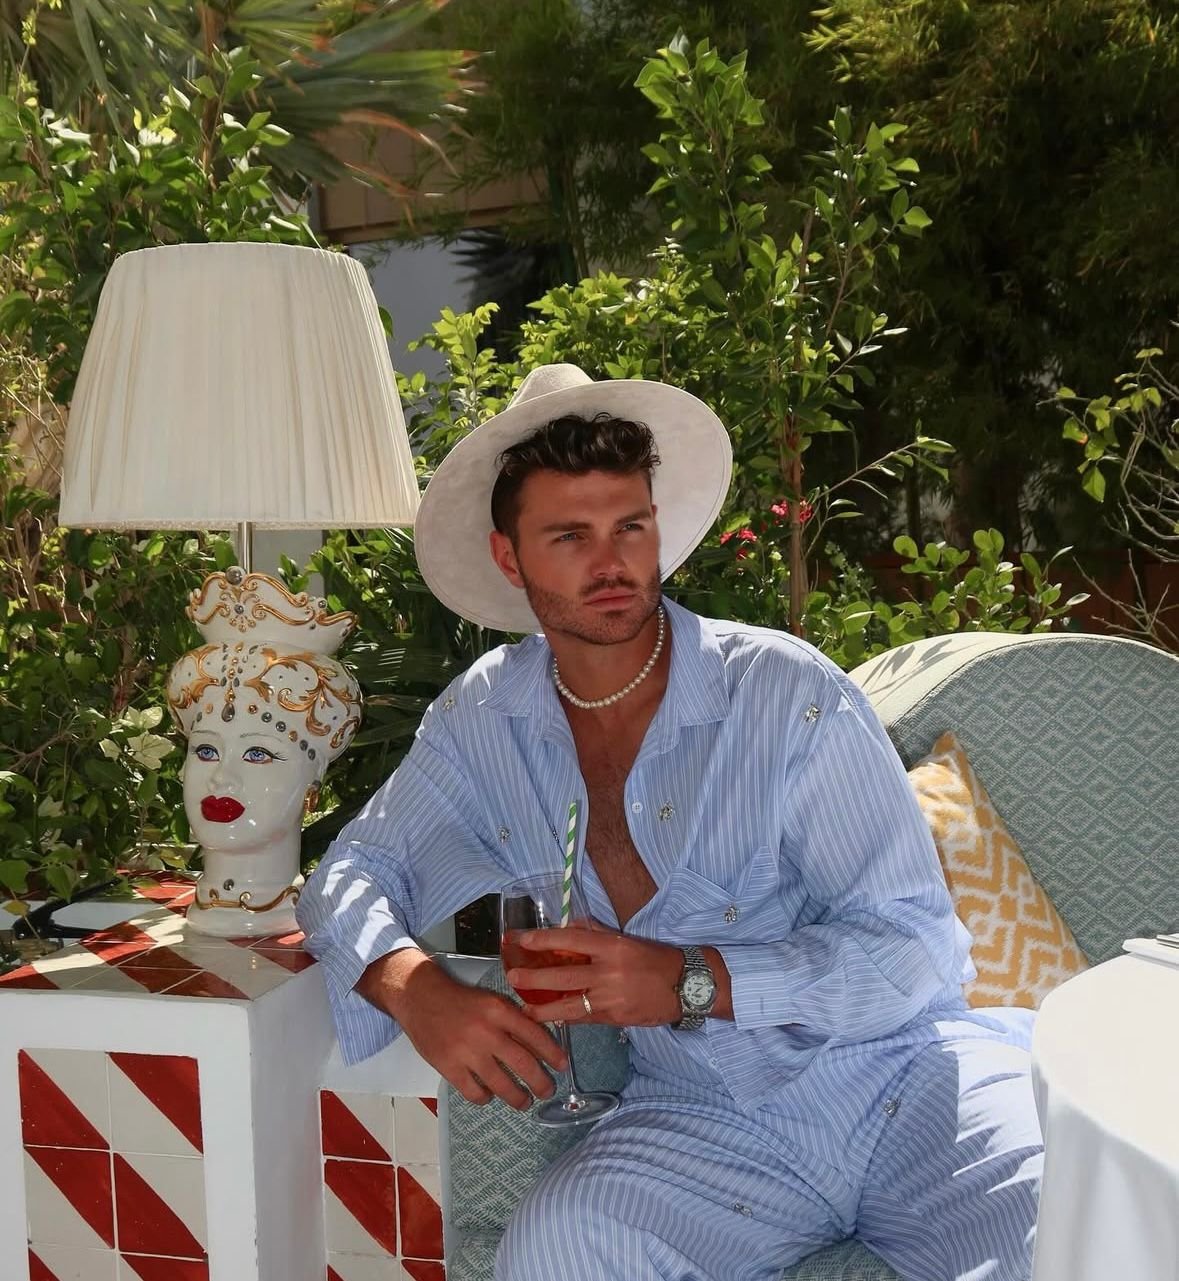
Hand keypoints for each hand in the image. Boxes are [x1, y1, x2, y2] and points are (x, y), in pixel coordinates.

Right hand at [357, 950, 567, 1109]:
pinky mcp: (448, 1067)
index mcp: (499, 1010)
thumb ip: (511, 1018)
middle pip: (523, 1064)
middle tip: (548, 1091)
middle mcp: (486, 1031)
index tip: (562, 1066)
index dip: (552, 1053)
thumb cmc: (459, 999)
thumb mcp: (490, 1000)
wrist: (420, 997)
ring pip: (501, 1084)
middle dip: (540, 1082)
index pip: (535, 1035)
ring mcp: (467, 1052)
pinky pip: (474, 1092)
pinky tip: (489, 1096)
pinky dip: (485, 1098)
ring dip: (517, 1097)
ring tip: (524, 1102)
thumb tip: (539, 1040)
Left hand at [506, 922, 683, 1026]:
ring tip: (525, 1010)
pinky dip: (568, 1018)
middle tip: (512, 978)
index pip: (571, 940)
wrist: (686, 986)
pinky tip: (553, 1019)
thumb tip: (570, 925)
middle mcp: (609, 972)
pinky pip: (585, 1019)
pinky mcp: (615, 1019)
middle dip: (535, 979)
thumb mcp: (628, 939)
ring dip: (544, 1010)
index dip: (543, 940)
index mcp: (612, 947)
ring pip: (570, 1006)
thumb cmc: (656, 958)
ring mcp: (611, 999)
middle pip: (564, 976)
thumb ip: (597, 932)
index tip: (522, 940)